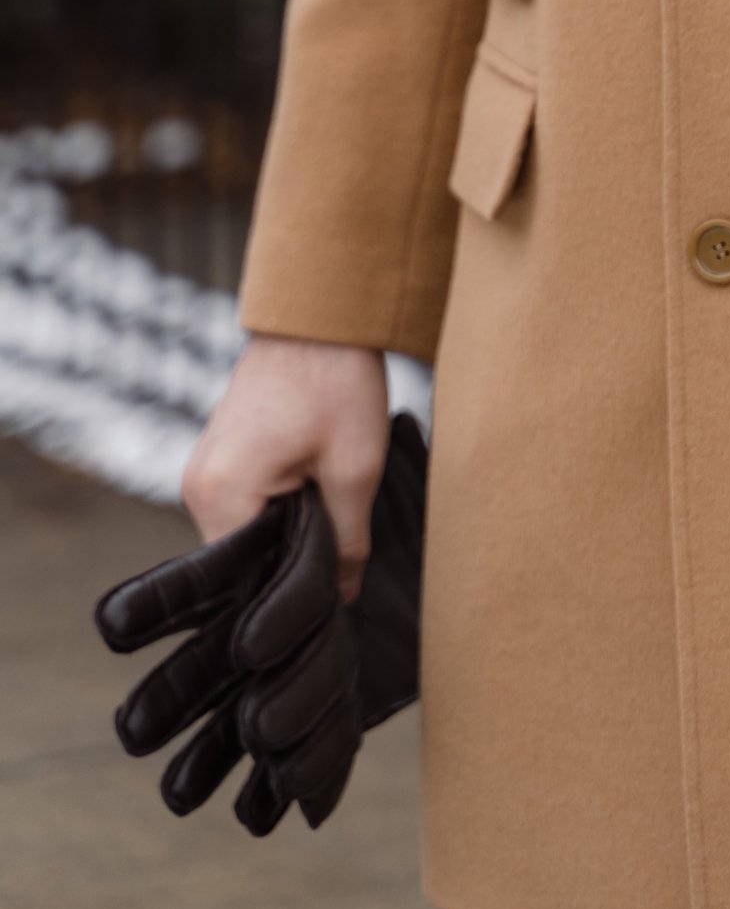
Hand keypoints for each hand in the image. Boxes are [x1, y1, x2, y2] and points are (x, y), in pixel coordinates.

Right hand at [182, 334, 388, 604]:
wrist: (320, 311)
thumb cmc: (335, 380)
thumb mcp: (354, 467)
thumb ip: (346, 541)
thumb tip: (341, 597)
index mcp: (221, 493)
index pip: (244, 580)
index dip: (288, 594)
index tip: (329, 597)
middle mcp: (198, 485)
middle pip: (241, 560)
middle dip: (287, 564)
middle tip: (339, 565)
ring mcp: (205, 468)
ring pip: (245, 532)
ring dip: (284, 534)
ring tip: (329, 524)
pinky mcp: (221, 453)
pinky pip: (244, 504)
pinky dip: (277, 509)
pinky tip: (314, 498)